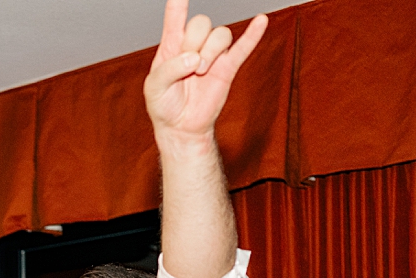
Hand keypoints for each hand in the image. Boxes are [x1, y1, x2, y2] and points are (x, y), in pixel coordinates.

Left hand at [144, 1, 268, 143]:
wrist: (180, 127)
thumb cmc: (163, 104)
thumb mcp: (154, 87)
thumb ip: (169, 69)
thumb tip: (194, 58)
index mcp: (172, 44)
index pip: (176, 15)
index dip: (179, 2)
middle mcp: (194, 44)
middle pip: (201, 22)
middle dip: (194, 43)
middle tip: (188, 66)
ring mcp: (213, 54)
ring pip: (220, 34)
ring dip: (210, 52)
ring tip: (200, 72)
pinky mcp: (227, 67)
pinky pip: (243, 47)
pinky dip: (253, 35)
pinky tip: (261, 22)